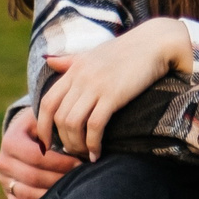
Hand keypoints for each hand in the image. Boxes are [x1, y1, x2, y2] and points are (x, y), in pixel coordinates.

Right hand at [0, 107, 79, 198]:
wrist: (27, 136)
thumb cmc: (45, 126)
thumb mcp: (48, 119)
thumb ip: (58, 127)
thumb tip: (82, 145)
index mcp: (11, 141)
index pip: (36, 156)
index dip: (60, 162)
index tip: (80, 163)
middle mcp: (3, 162)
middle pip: (32, 177)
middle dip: (60, 179)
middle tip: (81, 178)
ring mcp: (4, 180)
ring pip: (27, 194)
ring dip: (53, 194)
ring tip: (72, 189)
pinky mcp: (8, 194)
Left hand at [36, 18, 192, 161]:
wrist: (155, 43)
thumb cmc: (127, 49)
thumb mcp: (93, 53)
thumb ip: (70, 60)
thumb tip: (48, 60)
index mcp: (74, 70)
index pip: (47, 102)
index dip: (42, 126)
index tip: (47, 142)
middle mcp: (80, 78)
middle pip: (59, 117)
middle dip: (62, 141)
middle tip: (72, 152)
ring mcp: (96, 87)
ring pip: (73, 124)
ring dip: (76, 145)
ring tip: (85, 155)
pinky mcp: (113, 95)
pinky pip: (95, 125)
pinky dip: (93, 143)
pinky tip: (98, 153)